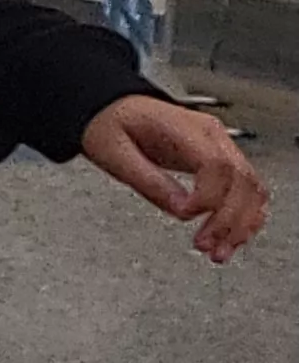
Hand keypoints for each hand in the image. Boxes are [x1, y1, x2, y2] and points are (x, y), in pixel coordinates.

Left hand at [83, 94, 269, 262]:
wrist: (113, 109)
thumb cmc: (110, 124)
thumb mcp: (114, 152)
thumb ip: (148, 181)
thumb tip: (181, 210)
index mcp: (185, 128)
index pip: (217, 165)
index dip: (208, 197)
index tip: (185, 214)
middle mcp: (212, 136)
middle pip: (242, 180)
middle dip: (229, 220)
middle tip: (205, 246)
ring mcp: (220, 148)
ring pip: (252, 190)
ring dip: (241, 225)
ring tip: (218, 252)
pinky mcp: (221, 163)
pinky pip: (246, 192)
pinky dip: (243, 219)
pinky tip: (229, 239)